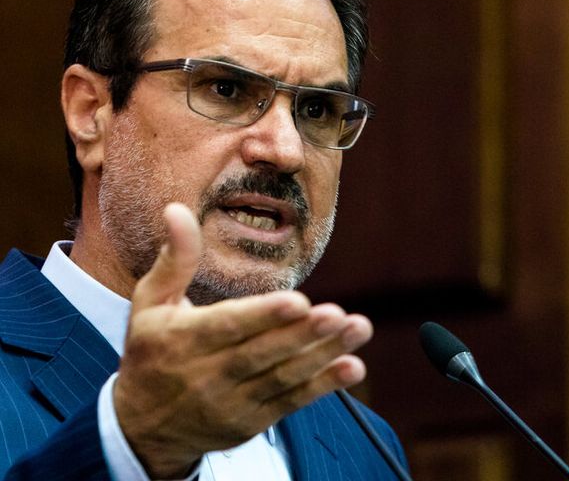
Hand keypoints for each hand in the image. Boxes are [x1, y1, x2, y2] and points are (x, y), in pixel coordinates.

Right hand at [114, 202, 372, 478]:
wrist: (145, 427)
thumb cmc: (150, 350)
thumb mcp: (150, 302)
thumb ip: (174, 258)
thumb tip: (176, 208)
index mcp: (182, 340)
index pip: (226, 327)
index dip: (262, 316)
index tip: (297, 301)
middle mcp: (207, 375)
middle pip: (261, 354)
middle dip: (302, 334)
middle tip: (337, 315)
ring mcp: (232, 402)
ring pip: (283, 377)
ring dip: (323, 355)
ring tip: (358, 329)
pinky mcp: (251, 421)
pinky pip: (290, 403)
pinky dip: (322, 386)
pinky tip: (352, 367)